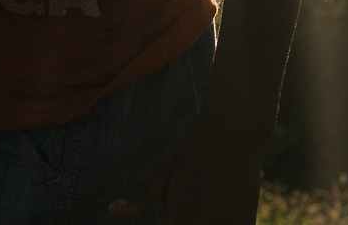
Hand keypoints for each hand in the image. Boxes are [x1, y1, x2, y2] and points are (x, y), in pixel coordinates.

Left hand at [108, 120, 260, 223]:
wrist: (236, 131)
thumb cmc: (193, 150)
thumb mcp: (161, 171)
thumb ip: (139, 197)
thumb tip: (111, 210)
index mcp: (175, 223)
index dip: (167, 220)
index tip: (167, 211)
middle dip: (177, 219)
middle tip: (184, 196)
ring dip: (198, 220)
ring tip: (201, 196)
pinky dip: (218, 221)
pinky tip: (216, 205)